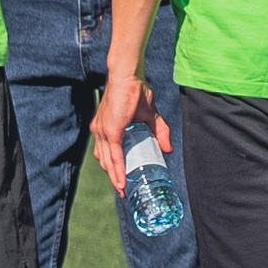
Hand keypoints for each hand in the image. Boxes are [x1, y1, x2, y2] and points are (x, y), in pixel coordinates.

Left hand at [90, 71, 162, 194]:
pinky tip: (121, 181)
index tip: (120, 180)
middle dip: (113, 177)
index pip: (105, 152)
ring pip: (108, 161)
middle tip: (123, 191)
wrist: (128, 76)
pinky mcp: (110, 130)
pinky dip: (117, 170)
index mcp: (105, 127)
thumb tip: (168, 149)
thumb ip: (158, 131)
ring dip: (115, 178)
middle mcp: (100, 131)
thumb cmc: (136, 91)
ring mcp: (103, 131)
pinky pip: (114, 155)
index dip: (111, 167)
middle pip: (104, 160)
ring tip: (123, 190)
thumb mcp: (149, 115)